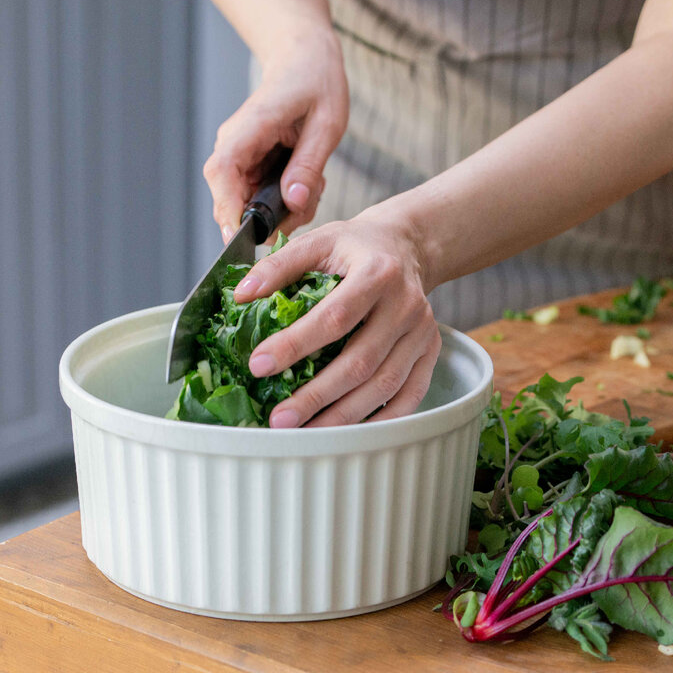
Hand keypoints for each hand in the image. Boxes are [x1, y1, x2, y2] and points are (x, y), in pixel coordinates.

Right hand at [204, 30, 348, 239]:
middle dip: (268, 217)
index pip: (222, 171)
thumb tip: (293, 203)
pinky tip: (305, 181)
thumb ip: (309, 165)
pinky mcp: (247, 164)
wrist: (304, 59)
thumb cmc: (316, 81)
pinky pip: (257, 196)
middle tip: (307, 205)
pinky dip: (282, 200)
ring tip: (314, 185)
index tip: (239, 237)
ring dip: (281, 210)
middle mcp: (234, 143)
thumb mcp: (327, 123)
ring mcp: (238, 155)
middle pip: (230, 197)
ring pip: (246, 203)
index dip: (226, 207)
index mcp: (250, 125)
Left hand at [233, 215, 440, 426]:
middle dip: (316, 395)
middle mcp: (406, 305)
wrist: (406, 247)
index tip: (259, 365)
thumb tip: (242, 294)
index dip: (295, 344)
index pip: (334, 317)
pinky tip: (350, 432)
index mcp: (377, 273)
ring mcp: (422, 333)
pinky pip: (409, 395)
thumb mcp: (319, 240)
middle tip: (279, 418)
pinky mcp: (430, 352)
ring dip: (343, 415)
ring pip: (384, 385)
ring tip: (305, 433)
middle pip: (360, 361)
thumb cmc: (356, 248)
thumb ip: (280, 265)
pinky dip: (381, 419)